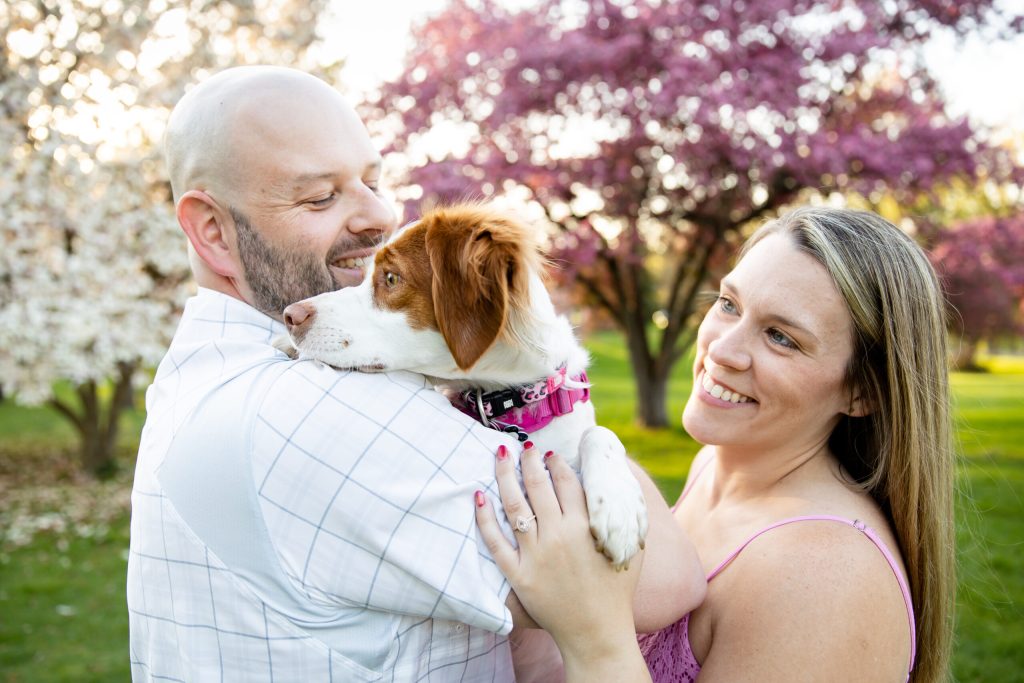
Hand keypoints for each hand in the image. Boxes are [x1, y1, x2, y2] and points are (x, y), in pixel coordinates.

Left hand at [475, 444, 650, 681]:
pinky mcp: (518, 574)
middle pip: (538, 486)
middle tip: (525, 447)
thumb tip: (617, 483)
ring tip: (501, 456)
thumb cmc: (617, 590)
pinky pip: (495, 541)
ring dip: (506, 476)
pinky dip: (484, 518)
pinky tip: (479, 497)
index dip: (556, 463)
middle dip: (530, 461)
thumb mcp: (633, 547)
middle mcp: (558, 535)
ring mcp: (535, 555)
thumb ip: (625, 515)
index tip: (550, 454)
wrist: (597, 632)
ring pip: (514, 505)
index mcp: (586, 526)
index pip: (566, 481)